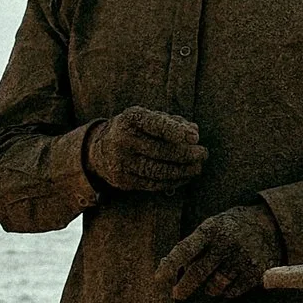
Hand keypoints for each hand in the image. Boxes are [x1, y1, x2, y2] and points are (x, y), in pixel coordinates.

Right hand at [86, 108, 206, 194]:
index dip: (176, 131)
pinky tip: (184, 177)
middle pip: (160, 151)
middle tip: (203, 154)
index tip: (195, 137)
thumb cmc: (136, 130)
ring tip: (197, 168)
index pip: (155, 124)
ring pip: (157, 171)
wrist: (100, 150)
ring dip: (182, 171)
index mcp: (131, 118)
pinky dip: (172, 182)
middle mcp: (123, 139)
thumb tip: (194, 132)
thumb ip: (173, 122)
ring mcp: (121, 162)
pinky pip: (152, 184)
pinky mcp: (122, 180)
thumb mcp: (150, 118)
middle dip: (186, 154)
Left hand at [158, 202, 282, 301]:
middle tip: (177, 294)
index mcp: (211, 230)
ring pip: (213, 286)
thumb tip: (164, 268)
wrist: (271, 225)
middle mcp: (226, 244)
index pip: (186, 248)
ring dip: (208, 287)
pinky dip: (226, 290)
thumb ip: (191, 246)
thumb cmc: (231, 228)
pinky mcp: (255, 273)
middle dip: (184, 287)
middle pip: (198, 273)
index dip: (171, 264)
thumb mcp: (212, 227)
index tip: (158, 277)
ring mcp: (242, 259)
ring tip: (213, 277)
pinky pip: (231, 292)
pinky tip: (229, 279)